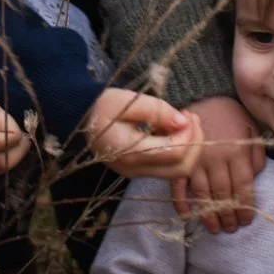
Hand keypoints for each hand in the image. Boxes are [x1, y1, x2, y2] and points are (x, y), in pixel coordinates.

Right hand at [84, 88, 203, 178]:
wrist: (78, 118)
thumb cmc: (102, 106)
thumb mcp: (128, 100)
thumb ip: (157, 110)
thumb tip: (183, 122)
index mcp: (129, 151)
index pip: (174, 152)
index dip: (189, 134)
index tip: (187, 114)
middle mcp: (134, 169)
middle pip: (181, 169)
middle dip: (195, 143)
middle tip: (191, 118)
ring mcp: (136, 173)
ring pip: (177, 172)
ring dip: (189, 149)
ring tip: (184, 123)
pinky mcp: (138, 171)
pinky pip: (167, 168)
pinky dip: (178, 151)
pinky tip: (172, 130)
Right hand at [171, 97, 263, 233]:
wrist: (201, 94)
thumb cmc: (229, 113)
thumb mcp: (251, 128)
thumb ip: (256, 154)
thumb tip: (255, 177)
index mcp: (237, 153)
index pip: (244, 188)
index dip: (245, 208)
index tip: (246, 221)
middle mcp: (217, 159)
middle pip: (224, 195)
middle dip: (228, 216)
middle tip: (230, 229)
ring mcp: (196, 159)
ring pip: (203, 194)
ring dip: (208, 214)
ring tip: (214, 228)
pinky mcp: (180, 158)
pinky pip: (178, 184)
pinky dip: (181, 201)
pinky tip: (186, 215)